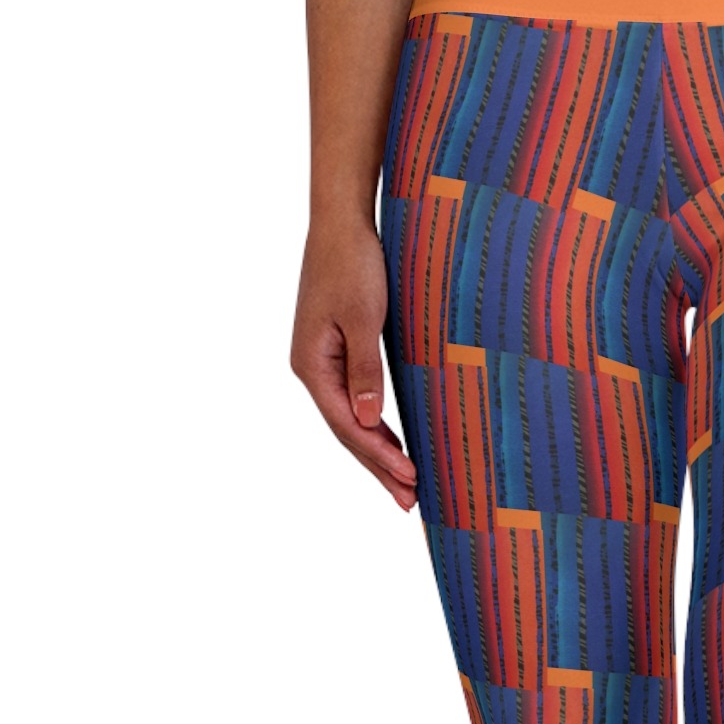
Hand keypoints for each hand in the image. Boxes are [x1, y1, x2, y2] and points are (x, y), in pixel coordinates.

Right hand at [290, 217, 418, 511]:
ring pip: (351, 419)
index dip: (380, 456)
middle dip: (379, 467)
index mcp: (312, 364)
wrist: (342, 221)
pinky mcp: (338, 350)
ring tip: (405, 484)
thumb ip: (365, 370)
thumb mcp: (362, 317)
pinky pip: (355, 400)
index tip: (411, 479)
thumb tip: (368, 419)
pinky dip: (375, 426)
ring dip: (378, 452)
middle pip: (347, 431)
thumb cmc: (353, 263)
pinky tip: (392, 442)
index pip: (348, 426)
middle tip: (411, 502)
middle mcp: (312, 368)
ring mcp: (323, 361)